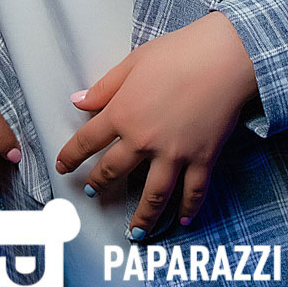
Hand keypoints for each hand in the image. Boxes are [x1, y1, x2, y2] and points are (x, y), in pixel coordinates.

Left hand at [55, 11, 258, 238]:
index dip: (71, 156)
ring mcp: (174, 154)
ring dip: (141, 218)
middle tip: (91, 194)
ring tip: (133, 233)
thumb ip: (105, 87)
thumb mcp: (133, 63)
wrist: (224, 57)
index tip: (63, 167)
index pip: (88, 141)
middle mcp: (144, 140)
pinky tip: (183, 220)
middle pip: (114, 171)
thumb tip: (77, 101)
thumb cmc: (179, 53)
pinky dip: (189, 208)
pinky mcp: (203, 159)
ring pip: (153, 196)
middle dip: (98, 185)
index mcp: (123, 113)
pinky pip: (193, 191)